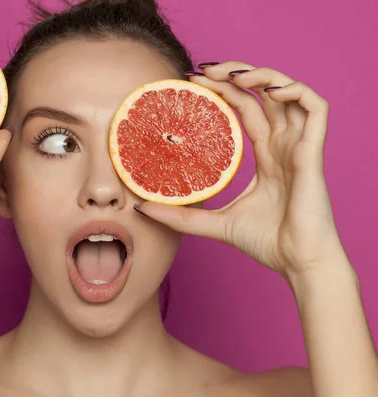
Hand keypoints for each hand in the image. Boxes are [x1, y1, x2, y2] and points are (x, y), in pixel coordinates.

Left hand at [135, 61, 343, 276]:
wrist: (298, 264)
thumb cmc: (266, 243)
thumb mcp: (214, 223)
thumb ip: (180, 216)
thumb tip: (140, 207)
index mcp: (266, 155)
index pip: (245, 109)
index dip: (223, 91)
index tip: (192, 82)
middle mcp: (283, 145)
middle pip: (261, 95)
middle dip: (234, 75)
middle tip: (202, 72)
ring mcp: (299, 146)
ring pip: (288, 93)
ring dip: (262, 76)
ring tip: (232, 75)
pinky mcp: (313, 152)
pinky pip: (316, 109)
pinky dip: (296, 92)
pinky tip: (271, 92)